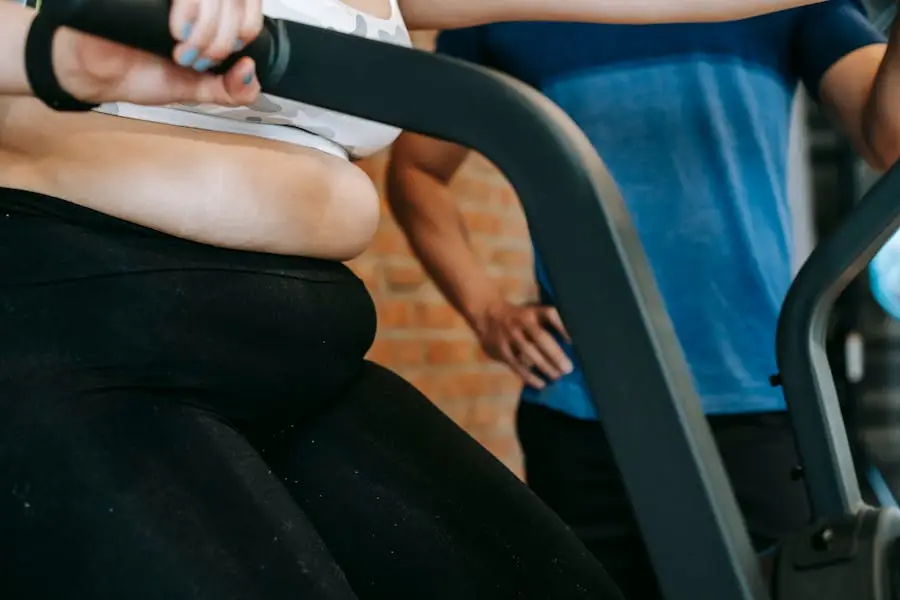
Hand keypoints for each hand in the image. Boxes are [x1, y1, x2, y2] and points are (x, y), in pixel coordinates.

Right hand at [52, 0, 262, 106]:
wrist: (99, 73)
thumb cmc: (142, 73)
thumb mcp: (197, 89)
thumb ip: (230, 90)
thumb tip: (250, 73)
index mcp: (211, 15)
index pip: (249, 3)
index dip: (249, 27)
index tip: (234, 52)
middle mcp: (195, 1)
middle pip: (234, 0)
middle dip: (224, 40)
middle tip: (201, 60)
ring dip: (208, 30)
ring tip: (184, 52)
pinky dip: (190, 11)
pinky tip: (176, 32)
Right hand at [475, 300, 573, 388]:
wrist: (486, 314)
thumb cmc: (518, 318)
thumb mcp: (530, 314)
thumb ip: (545, 326)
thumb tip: (569, 348)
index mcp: (533, 311)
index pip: (550, 314)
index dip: (562, 326)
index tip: (573, 341)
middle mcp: (522, 321)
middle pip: (541, 337)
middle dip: (555, 354)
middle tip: (568, 369)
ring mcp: (510, 335)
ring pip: (529, 352)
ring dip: (545, 366)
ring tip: (557, 377)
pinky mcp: (501, 349)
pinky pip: (516, 364)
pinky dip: (529, 376)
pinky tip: (540, 383)